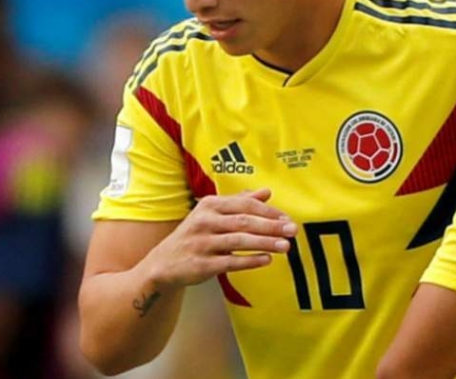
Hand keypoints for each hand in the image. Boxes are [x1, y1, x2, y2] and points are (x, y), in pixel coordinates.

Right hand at [141, 188, 294, 290]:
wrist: (163, 263)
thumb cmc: (196, 236)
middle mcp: (204, 222)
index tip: (288, 218)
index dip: (269, 211)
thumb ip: (240, 203)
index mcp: (210, 206)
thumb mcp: (213, 214)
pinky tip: (267, 260)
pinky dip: (250, 261)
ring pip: (239, 241)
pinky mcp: (200, 264)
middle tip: (292, 230)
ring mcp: (201, 243)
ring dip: (265, 243)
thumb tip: (267, 192)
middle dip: (272, 226)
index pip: (245, 205)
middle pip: (244, 222)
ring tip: (286, 246)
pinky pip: (229, 262)